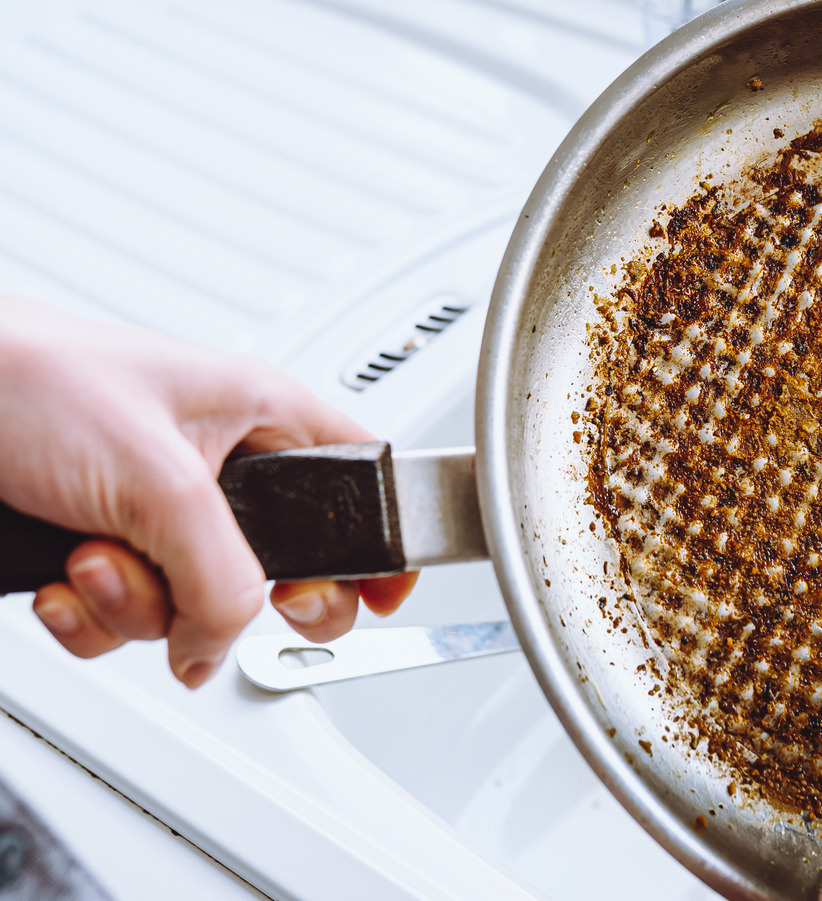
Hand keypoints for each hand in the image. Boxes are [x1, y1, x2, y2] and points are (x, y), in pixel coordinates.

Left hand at [0, 298, 416, 686]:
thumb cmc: (29, 378)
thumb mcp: (160, 481)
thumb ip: (222, 575)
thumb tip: (224, 643)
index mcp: (263, 417)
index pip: (361, 484)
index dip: (379, 543)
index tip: (383, 596)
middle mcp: (219, 470)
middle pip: (281, 571)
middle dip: (233, 602)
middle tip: (218, 605)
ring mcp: (158, 515)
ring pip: (194, 607)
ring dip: (136, 605)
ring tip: (94, 557)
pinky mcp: (103, 548)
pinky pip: (128, 621)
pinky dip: (90, 616)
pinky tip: (64, 576)